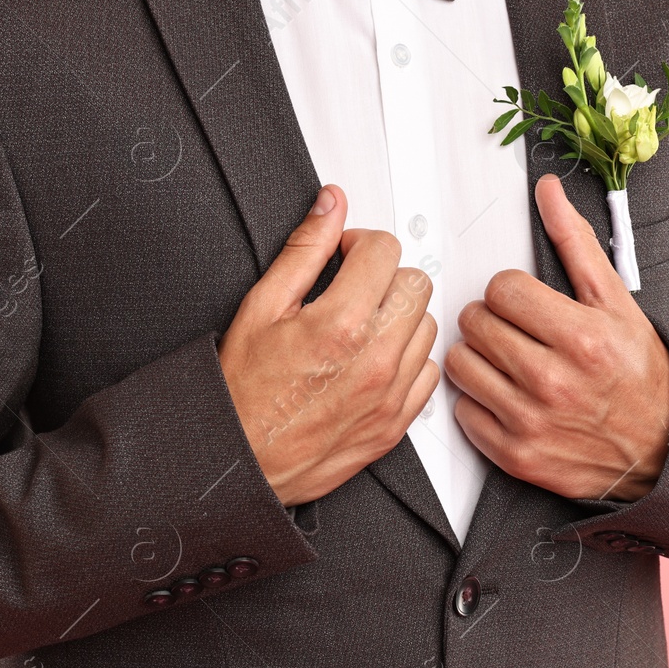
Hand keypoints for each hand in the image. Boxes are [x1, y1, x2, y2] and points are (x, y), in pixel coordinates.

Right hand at [219, 185, 439, 506]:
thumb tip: (330, 207)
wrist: (240, 460)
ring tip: (359, 327)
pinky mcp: (396, 423)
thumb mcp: (261, 307)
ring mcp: (390, 394)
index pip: (385, 250)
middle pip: (416, 283)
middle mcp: (375, 360)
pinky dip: (406, 360)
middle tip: (351, 288)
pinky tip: (373, 361)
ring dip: (399, 317)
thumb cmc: (241, 394)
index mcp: (341, 324)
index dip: (359, 243)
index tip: (343, 256)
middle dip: (384, 276)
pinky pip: (427, 372)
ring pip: (427, 325)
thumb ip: (304, 250)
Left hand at [443, 174, 668, 500]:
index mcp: (580, 337)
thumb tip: (548, 193)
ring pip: (460, 363)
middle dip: (492, 320)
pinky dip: (478, 402)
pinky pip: (462, 411)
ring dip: (478, 357)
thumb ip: (576, 243)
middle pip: (475, 322)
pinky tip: (506, 396)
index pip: (501, 289)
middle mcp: (553, 381)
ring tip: (508, 360)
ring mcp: (531, 421)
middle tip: (517, 331)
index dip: (511, 292)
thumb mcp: (617, 303)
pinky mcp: (515, 454)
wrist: (662, 448)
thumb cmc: (639, 374)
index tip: (526, 305)